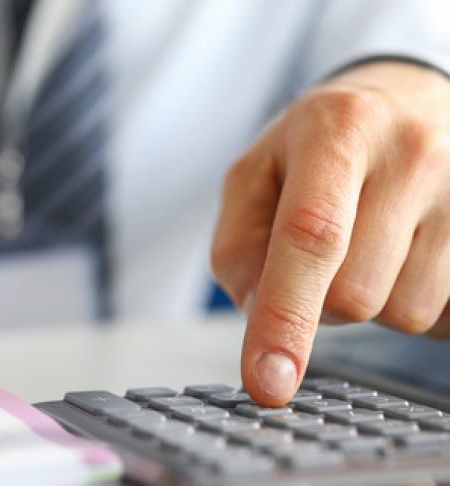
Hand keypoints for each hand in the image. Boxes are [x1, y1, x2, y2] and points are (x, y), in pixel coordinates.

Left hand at [212, 62, 449, 405]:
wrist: (409, 102)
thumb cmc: (319, 147)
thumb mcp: (255, 176)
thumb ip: (240, 246)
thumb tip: (260, 317)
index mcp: (339, 130)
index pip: (311, 237)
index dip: (286, 318)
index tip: (269, 385)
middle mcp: (415, 154)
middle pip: (354, 294)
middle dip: (323, 300)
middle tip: (326, 255)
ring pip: (406, 312)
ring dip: (374, 300)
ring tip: (373, 244)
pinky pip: (447, 314)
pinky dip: (416, 301)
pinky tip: (411, 254)